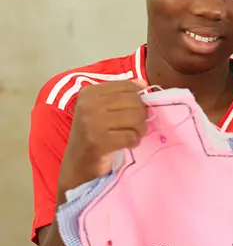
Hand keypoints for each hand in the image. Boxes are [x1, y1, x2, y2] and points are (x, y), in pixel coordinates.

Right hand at [59, 79, 149, 194]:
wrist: (78, 163)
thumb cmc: (95, 134)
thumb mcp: (104, 109)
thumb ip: (122, 94)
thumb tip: (142, 82)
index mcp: (89, 93)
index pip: (128, 86)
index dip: (138, 99)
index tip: (131, 111)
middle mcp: (88, 105)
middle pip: (134, 102)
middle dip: (141, 116)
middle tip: (134, 127)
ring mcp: (91, 123)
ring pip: (136, 118)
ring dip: (139, 130)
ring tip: (131, 135)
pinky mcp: (98, 141)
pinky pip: (131, 136)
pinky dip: (134, 142)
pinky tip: (126, 144)